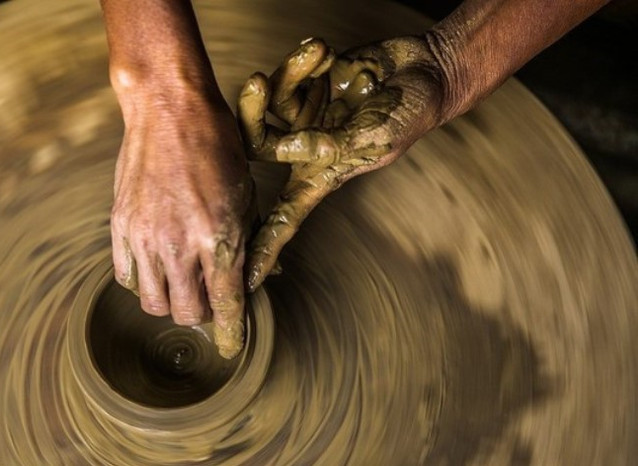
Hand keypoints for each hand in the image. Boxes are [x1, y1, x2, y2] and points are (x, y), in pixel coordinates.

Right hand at [111, 92, 253, 358]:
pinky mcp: (120, 227)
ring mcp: (144, 238)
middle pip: (186, 314)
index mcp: (218, 238)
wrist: (169, 110)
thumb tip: (255, 280)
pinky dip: (144, 282)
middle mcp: (178, 245)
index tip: (231, 348)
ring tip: (183, 283)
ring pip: (153, 304)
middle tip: (210, 299)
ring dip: (172, 302)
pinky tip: (158, 267)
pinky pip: (127, 278)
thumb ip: (248, 244)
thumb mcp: (247, 195)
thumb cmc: (217, 147)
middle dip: (203, 315)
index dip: (230, 334)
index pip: (225, 306)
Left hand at [238, 37, 445, 289]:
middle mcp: (305, 149)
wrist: (425, 70)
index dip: (265, 247)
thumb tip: (291, 146)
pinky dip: (304, 59)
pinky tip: (327, 53)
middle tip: (260, 81)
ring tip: (320, 55)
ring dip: (288, 73)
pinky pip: (288, 73)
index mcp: (321, 175)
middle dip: (252, 111)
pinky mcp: (307, 86)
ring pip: (266, 103)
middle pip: (256, 144)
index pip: (285, 218)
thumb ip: (334, 145)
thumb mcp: (376, 136)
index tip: (243, 277)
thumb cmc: (410, 113)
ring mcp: (304, 117)